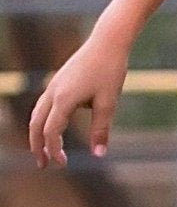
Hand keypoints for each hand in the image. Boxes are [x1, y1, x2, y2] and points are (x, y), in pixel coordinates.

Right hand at [27, 32, 129, 167]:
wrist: (107, 42)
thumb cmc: (110, 70)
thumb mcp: (109, 102)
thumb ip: (101, 129)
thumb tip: (99, 154)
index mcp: (63, 100)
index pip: (51, 132)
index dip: (54, 150)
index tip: (63, 164)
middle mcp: (52, 93)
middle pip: (36, 125)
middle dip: (38, 146)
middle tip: (43, 165)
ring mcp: (53, 86)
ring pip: (37, 114)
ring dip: (38, 134)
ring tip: (45, 150)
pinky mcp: (58, 81)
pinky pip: (44, 105)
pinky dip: (43, 120)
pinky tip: (55, 127)